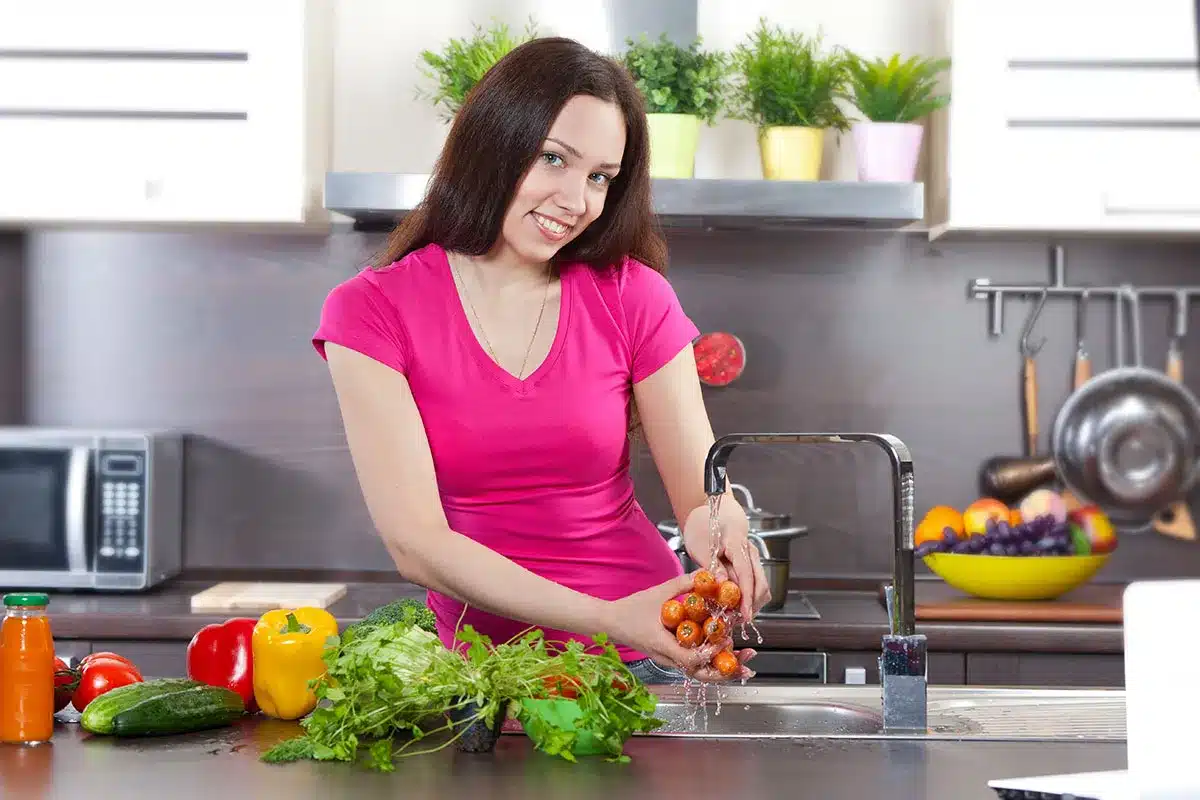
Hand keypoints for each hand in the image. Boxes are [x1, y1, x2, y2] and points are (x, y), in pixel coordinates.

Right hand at [606, 571, 755, 681]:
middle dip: (727, 671)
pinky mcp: (671, 657)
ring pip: (699, 672)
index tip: (724, 641)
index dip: (711, 653)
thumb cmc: (630, 609)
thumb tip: (707, 575)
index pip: (691, 659)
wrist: (610, 622)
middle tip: (748, 664)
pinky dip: (711, 662)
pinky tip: (725, 654)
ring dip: (722, 669)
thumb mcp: (657, 593)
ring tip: (744, 663)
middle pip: (701, 674)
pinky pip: (694, 664)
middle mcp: (667, 658)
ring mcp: (669, 660)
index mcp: (663, 645)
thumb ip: (683, 584)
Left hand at [681, 503, 770, 620]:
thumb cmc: (702, 525)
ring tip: (733, 615)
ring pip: (761, 585)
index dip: (747, 598)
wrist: (709, 510)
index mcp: (738, 544)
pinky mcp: (751, 563)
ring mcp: (753, 557)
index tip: (745, 615)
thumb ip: (712, 566)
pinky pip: (755, 582)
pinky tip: (735, 604)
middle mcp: (751, 551)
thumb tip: (722, 585)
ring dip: (751, 602)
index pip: (746, 575)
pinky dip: (748, 595)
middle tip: (735, 620)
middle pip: (760, 584)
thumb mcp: (701, 546)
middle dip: (751, 605)